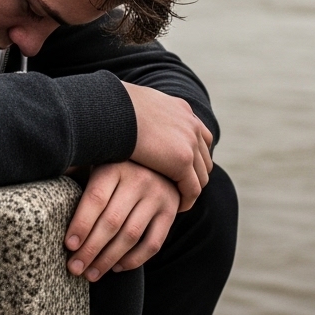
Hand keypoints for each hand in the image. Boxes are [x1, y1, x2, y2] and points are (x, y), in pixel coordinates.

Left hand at [65, 161, 179, 281]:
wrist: (160, 161)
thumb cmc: (117, 166)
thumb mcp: (98, 162)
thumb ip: (77, 172)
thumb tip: (45, 176)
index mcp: (115, 166)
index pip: (96, 198)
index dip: (81, 224)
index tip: (68, 245)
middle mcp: (139, 179)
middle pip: (111, 221)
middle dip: (90, 250)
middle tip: (74, 269)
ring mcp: (157, 195)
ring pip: (130, 236)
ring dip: (108, 260)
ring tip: (91, 275)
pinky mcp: (170, 211)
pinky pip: (152, 243)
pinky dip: (134, 260)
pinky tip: (116, 267)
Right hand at [122, 82, 213, 211]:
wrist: (111, 110)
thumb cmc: (111, 110)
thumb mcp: (133, 107)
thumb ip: (141, 115)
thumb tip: (127, 120)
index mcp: (180, 109)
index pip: (197, 134)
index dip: (192, 154)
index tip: (179, 168)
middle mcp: (190, 124)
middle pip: (203, 156)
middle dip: (194, 174)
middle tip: (180, 189)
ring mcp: (189, 141)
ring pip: (201, 175)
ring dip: (191, 188)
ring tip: (177, 201)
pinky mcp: (183, 160)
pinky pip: (193, 188)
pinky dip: (187, 200)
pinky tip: (176, 207)